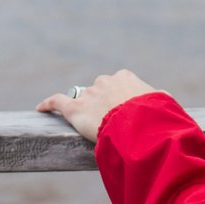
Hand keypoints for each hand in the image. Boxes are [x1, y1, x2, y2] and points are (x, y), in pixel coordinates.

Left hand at [37, 69, 158, 142]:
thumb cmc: (153, 115)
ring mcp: (88, 94)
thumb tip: (163, 100)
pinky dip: (48, 104)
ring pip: (82, 98)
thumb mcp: (164, 103)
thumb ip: (159, 98)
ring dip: (84, 108)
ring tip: (87, 123)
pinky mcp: (74, 109)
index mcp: (125, 78)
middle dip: (102, 102)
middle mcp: (105, 82)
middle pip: (99, 90)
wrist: (137, 125)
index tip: (125, 110)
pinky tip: (40, 108)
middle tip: (109, 121)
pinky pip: (57, 102)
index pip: (119, 84)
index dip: (121, 98)